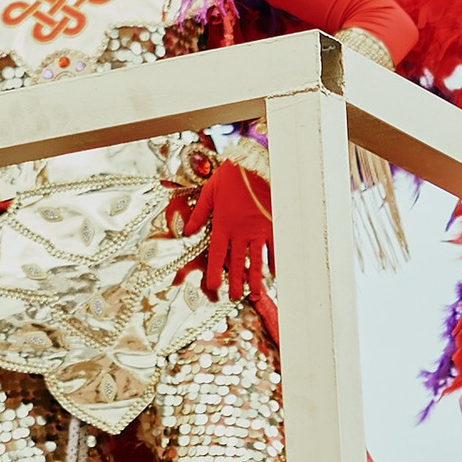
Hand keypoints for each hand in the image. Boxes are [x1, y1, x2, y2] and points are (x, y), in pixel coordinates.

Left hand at [176, 156, 276, 331]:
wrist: (254, 164)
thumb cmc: (230, 177)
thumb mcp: (208, 193)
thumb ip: (198, 215)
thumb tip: (187, 231)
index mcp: (222, 225)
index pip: (215, 255)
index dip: (214, 273)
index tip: (212, 287)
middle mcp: (239, 232)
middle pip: (236, 263)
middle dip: (235, 283)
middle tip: (235, 297)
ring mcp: (257, 230)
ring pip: (256, 260)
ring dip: (254, 279)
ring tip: (254, 294)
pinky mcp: (272, 225)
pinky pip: (273, 248)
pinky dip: (274, 261)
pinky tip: (275, 273)